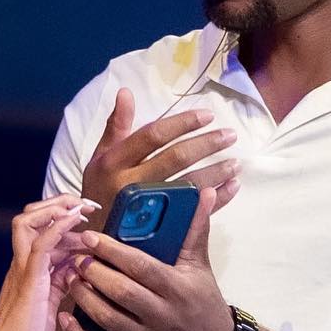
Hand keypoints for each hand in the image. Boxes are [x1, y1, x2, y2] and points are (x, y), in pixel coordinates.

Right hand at [0, 194, 95, 330]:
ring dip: (58, 209)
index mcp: (28, 270)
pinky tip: (74, 218)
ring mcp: (22, 269)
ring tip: (83, 208)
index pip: (40, 232)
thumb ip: (60, 285)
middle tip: (86, 206)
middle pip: (30, 218)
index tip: (86, 217)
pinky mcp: (29, 279)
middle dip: (59, 205)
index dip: (62, 220)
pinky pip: (40, 244)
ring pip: (29, 223)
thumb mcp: (50, 306)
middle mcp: (21, 264)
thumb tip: (79, 272)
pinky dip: (57, 225)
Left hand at [61, 188, 234, 330]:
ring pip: (107, 319)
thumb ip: (195, 229)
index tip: (91, 237)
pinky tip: (64, 318)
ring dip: (84, 298)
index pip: (141, 267)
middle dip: (94, 273)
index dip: (113, 252)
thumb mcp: (200, 265)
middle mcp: (160, 314)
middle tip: (76, 257)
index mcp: (176, 288)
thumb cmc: (204, 302)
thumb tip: (203, 192)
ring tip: (69, 277)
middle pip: (121, 293)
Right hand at [82, 87, 238, 223]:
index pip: (153, 135)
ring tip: (236, 163)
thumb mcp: (100, 157)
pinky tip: (232, 187)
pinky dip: (216, 199)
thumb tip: (126, 91)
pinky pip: (193, 212)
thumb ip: (115, 126)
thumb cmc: (99, 191)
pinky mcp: (157, 229)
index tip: (207, 115)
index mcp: (114, 161)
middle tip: (230, 135)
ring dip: (216, 172)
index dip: (182, 123)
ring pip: (187, 186)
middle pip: (175, 159)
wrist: (94, 238)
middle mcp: (128, 184)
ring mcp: (145, 209)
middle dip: (206, 145)